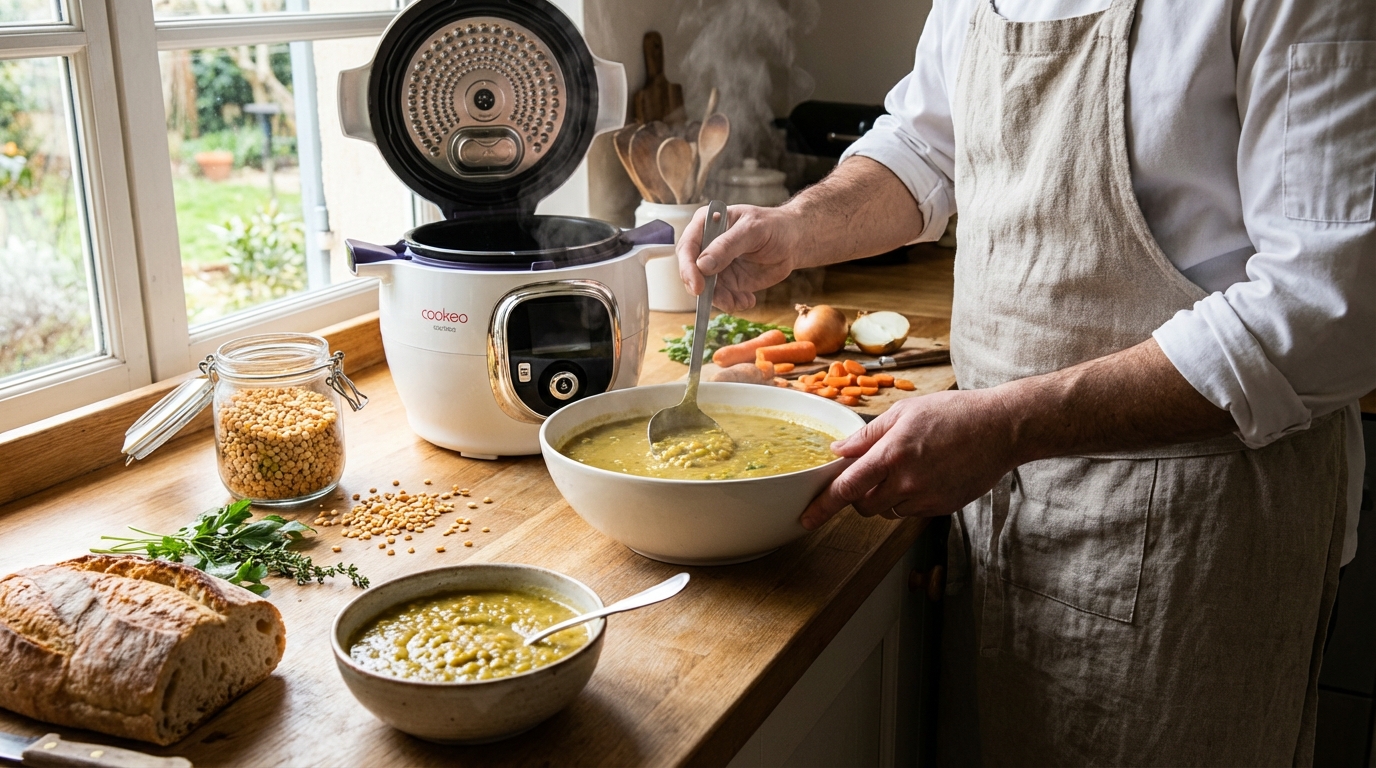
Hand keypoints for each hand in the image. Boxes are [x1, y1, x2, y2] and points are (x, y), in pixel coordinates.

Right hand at [676, 204, 800, 311]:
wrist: (793, 241)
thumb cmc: (773, 226)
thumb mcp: (752, 230)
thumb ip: (727, 246)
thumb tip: (702, 265)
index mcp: (706, 225)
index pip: (687, 247)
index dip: (688, 268)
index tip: (698, 286)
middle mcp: (706, 247)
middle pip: (692, 272)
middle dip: (705, 291)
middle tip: (724, 301)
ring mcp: (716, 266)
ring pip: (707, 289)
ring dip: (722, 300)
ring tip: (741, 302)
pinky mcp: (728, 281)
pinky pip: (723, 297)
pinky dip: (733, 303)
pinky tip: (748, 300)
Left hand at [800, 389, 1019, 530]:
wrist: (1001, 429)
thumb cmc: (953, 413)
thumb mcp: (904, 412)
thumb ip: (867, 435)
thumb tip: (838, 451)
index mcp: (892, 454)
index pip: (847, 488)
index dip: (823, 506)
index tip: (806, 519)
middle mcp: (906, 481)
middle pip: (864, 506)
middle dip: (859, 495)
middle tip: (871, 473)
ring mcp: (926, 498)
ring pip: (888, 511)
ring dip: (885, 497)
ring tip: (907, 468)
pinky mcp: (942, 508)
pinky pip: (912, 511)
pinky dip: (909, 498)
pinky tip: (926, 475)